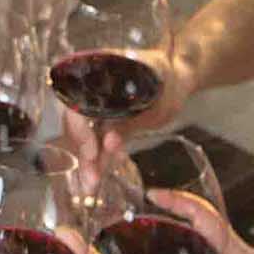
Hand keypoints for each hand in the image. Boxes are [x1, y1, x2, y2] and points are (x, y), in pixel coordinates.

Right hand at [62, 46, 193, 170]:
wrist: (178, 80)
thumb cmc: (171, 83)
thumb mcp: (155, 105)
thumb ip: (130, 123)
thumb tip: (107, 143)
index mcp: (100, 69)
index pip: (76, 100)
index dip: (79, 128)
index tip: (92, 153)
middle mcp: (91, 83)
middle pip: (75, 120)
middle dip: (83, 152)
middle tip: (90, 180)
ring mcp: (95, 100)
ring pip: (84, 132)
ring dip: (89, 159)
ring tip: (92, 183)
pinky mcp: (102, 116)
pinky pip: (95, 136)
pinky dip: (99, 154)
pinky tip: (102, 171)